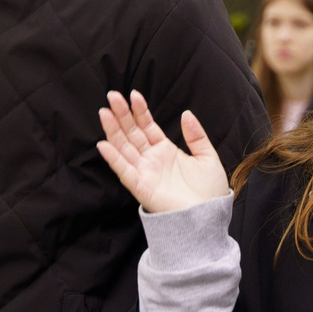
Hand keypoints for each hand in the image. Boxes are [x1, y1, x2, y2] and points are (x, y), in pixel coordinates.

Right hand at [95, 90, 229, 214]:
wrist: (208, 217)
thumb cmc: (209, 192)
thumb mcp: (207, 157)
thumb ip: (196, 136)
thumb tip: (186, 113)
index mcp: (165, 150)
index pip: (147, 126)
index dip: (140, 111)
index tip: (134, 94)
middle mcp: (151, 159)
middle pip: (132, 133)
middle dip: (122, 115)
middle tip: (112, 96)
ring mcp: (144, 172)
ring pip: (124, 148)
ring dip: (113, 130)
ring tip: (104, 112)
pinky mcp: (141, 187)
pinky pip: (124, 171)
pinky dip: (113, 159)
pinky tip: (104, 145)